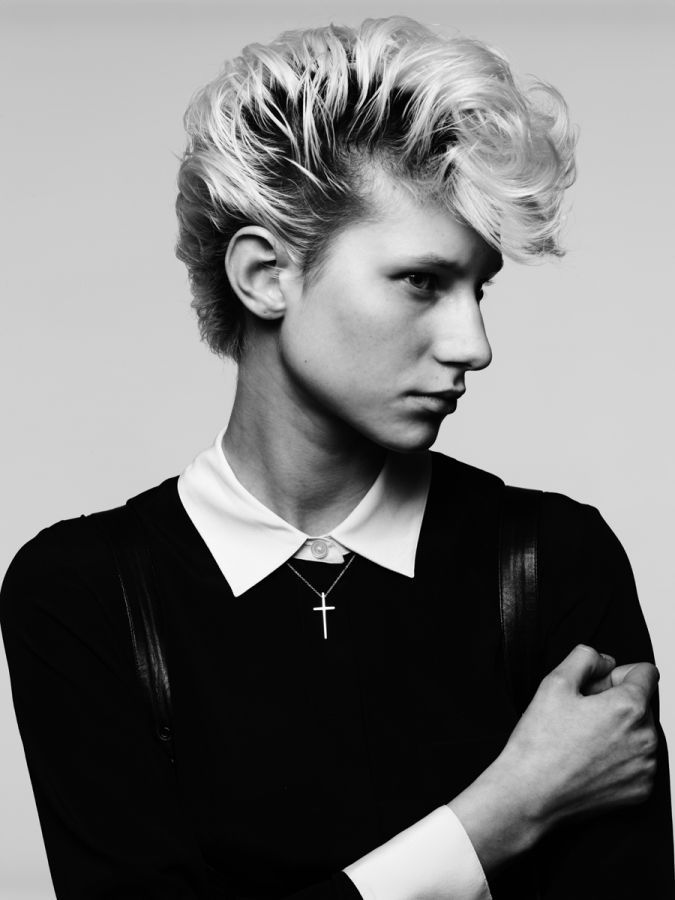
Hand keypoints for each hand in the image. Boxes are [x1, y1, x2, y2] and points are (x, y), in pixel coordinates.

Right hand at [448, 644, 658, 872]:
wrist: (530, 794)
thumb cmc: (540, 742)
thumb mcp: (555, 682)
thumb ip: (586, 657)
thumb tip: (606, 662)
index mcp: (630, 707)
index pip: (646, 673)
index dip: (617, 673)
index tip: (595, 687)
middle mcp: (647, 738)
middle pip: (642, 703)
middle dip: (616, 701)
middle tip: (580, 714)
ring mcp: (646, 768)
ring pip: (640, 732)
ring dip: (619, 729)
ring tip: (582, 739)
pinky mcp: (640, 791)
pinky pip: (638, 761)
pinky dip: (620, 756)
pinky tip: (589, 759)